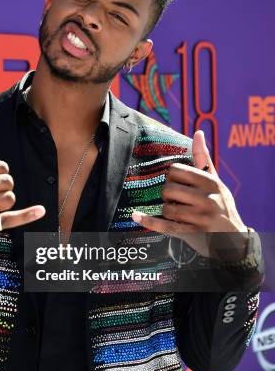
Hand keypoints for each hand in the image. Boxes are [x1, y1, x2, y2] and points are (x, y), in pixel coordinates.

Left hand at [131, 130, 247, 257]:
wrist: (234, 238)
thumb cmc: (221, 204)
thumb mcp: (216, 181)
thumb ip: (203, 158)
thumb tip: (197, 133)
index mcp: (210, 182)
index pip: (176, 170)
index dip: (172, 177)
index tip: (178, 183)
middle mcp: (207, 199)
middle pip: (168, 189)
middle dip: (167, 194)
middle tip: (176, 199)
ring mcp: (200, 217)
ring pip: (166, 208)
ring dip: (167, 210)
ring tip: (178, 212)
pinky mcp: (193, 233)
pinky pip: (166, 226)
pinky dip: (149, 221)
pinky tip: (136, 216)